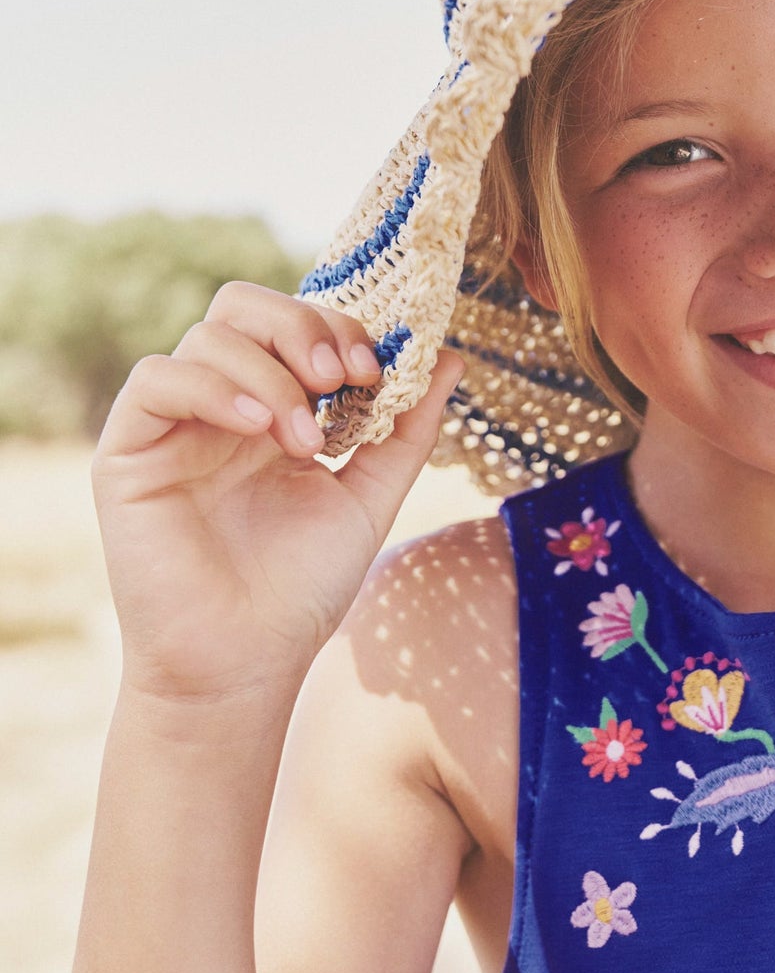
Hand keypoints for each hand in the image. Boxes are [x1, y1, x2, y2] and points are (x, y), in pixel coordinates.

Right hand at [92, 281, 465, 704]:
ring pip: (207, 338)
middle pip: (242, 307)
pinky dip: (212, 387)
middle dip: (302, 326)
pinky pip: (155, 380)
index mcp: (271, 407)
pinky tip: (255, 429)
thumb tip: (450, 357)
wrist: (244, 665)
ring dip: (270, 372)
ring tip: (305, 439)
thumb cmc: (301, 588)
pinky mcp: (127, 454)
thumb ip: (406, 428)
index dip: (337, 327)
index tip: (377, 368)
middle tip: (341, 376)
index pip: (293, 322)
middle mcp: (219, 406)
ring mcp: (172, 426)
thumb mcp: (368, 495)